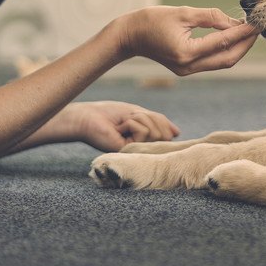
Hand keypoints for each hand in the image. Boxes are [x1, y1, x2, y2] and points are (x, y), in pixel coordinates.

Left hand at [56, 101, 180, 151]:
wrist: (88, 117)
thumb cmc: (110, 114)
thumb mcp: (139, 113)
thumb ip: (158, 122)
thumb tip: (177, 133)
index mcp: (146, 140)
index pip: (167, 131)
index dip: (159, 119)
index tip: (138, 115)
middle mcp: (144, 148)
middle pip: (164, 132)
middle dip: (148, 117)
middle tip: (129, 118)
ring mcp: (137, 151)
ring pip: (155, 132)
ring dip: (138, 119)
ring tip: (122, 124)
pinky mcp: (130, 152)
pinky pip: (143, 133)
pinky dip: (131, 124)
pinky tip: (118, 129)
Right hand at [117, 6, 259, 75]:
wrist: (130, 36)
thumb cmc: (152, 20)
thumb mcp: (183, 12)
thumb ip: (210, 17)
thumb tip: (234, 23)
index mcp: (186, 52)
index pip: (222, 43)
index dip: (242, 33)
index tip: (255, 23)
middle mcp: (189, 66)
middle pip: (227, 59)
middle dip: (245, 45)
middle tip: (257, 29)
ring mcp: (188, 70)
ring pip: (222, 63)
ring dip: (238, 49)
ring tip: (249, 33)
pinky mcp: (187, 69)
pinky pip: (213, 62)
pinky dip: (225, 51)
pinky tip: (233, 38)